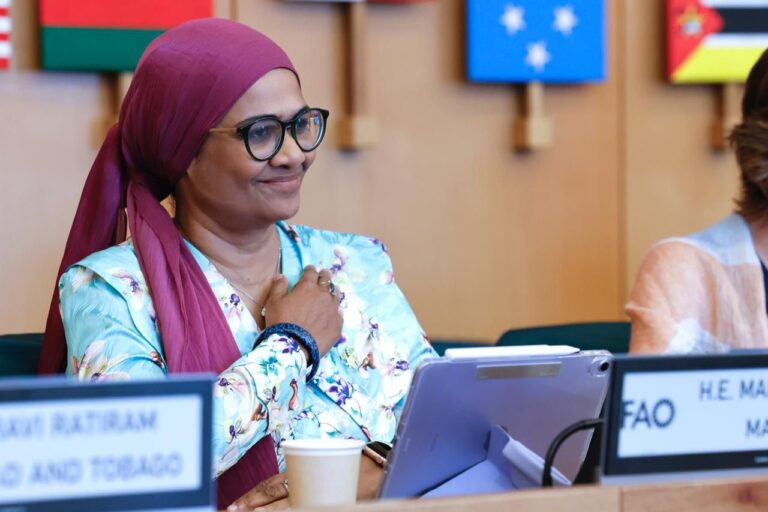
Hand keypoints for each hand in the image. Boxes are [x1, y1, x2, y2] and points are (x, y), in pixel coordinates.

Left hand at [226, 453, 383, 510]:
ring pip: (285, 506)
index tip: (234, 505)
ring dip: (264, 511)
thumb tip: (277, 490)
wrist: (376, 469)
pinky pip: (302, 508)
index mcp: (301, 472)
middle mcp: (305, 482)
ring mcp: (314, 493)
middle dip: (251, 505)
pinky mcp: (326, 501)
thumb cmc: (348, 467)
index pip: (270, 485)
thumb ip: (305, 476)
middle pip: (273, 496)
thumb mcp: (324, 467)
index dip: (251, 495)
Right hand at [262, 266, 342, 356]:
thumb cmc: (281, 321)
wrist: (294, 346)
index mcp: (308, 287)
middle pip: (326, 280)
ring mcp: (333, 309)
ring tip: (331, 291)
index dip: (309, 270)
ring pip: (336, 295)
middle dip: (324, 276)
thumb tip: (281, 275)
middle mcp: (324, 295)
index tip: (309, 270)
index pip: (311, 272)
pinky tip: (333, 313)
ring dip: (332, 291)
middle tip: (322, 275)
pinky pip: (339, 313)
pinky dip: (335, 311)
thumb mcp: (273, 301)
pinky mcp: (338, 324)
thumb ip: (278, 286)